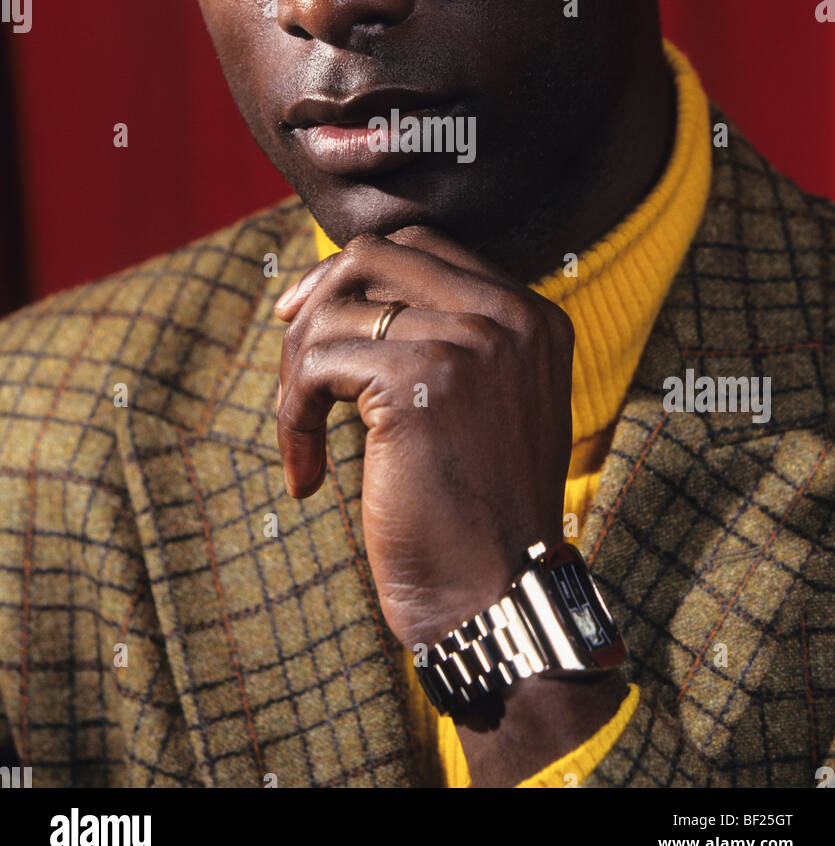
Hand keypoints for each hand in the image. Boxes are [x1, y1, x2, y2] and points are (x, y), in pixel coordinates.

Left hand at [274, 225, 574, 649]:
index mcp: (531, 316)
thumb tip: (346, 286)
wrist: (495, 598)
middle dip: (316, 301)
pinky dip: (293, 417)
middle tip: (290, 370)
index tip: (305, 318)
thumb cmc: (474, 513)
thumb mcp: (483, 407)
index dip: (352, 274)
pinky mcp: (421, 377)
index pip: (422, 247)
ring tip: (302, 439)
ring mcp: (470, 340)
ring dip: (296, 377)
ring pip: (336, 308)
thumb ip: (447, 339)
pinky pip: (317, 361)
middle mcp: (510, 316)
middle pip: (376, 256)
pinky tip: (308, 475)